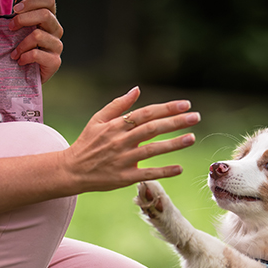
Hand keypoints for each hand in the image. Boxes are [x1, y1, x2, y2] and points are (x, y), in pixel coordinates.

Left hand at [10, 0, 63, 82]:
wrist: (24, 76)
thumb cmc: (21, 48)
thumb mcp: (18, 29)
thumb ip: (21, 12)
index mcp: (49, 19)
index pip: (49, 1)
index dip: (32, 2)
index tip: (15, 9)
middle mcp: (56, 30)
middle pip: (45, 15)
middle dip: (23, 19)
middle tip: (10, 28)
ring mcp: (57, 46)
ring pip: (38, 35)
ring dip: (21, 44)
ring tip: (13, 53)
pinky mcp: (55, 62)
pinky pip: (38, 54)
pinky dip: (25, 56)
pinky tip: (20, 61)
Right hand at [63, 87, 199, 192]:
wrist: (71, 170)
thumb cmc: (87, 143)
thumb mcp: (97, 120)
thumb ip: (118, 105)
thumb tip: (137, 89)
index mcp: (116, 125)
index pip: (146, 113)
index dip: (167, 108)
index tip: (186, 104)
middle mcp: (120, 141)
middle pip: (152, 128)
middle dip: (176, 122)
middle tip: (196, 117)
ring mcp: (123, 160)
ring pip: (152, 150)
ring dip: (173, 144)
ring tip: (192, 138)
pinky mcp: (124, 178)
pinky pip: (147, 174)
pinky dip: (163, 171)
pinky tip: (179, 168)